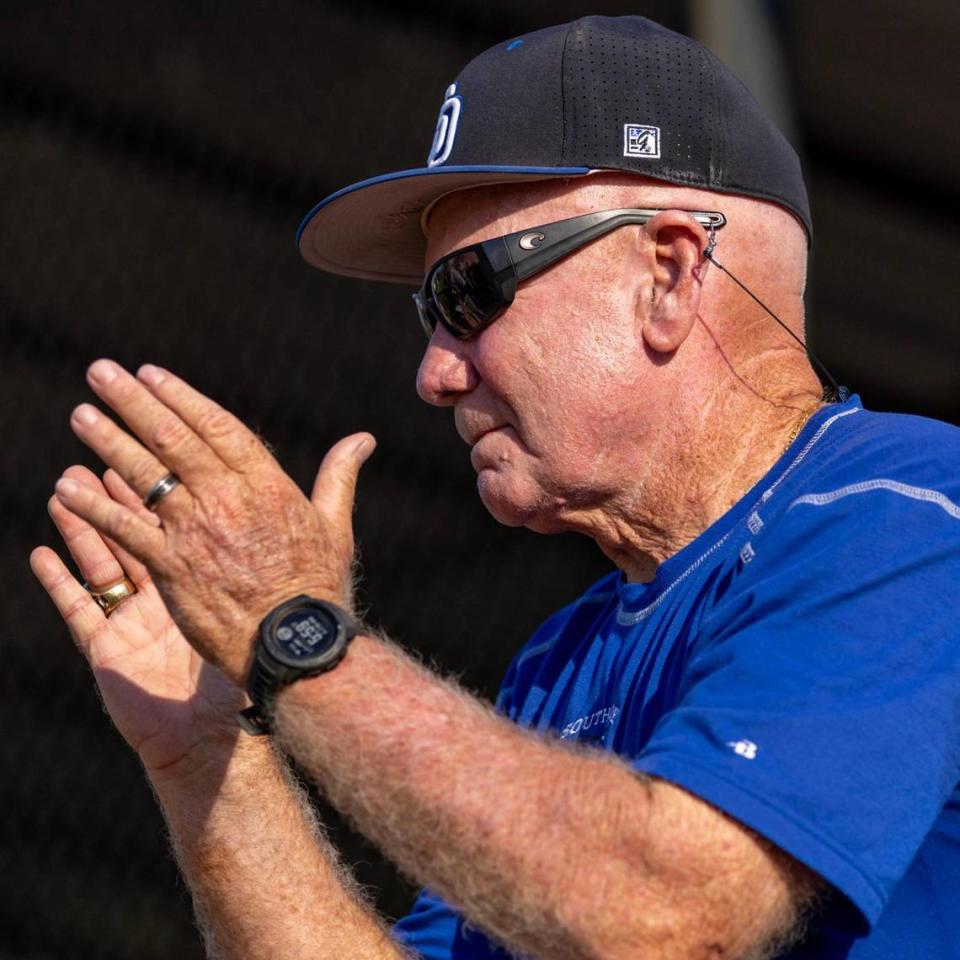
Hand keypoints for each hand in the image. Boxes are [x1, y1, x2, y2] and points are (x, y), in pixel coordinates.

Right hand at [31, 466, 244, 777]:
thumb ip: (274, 560)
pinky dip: (59, 581)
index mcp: (200, 578)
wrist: (219, 737)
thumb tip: (298, 521)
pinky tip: (41, 553)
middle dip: (121, 491)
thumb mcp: (262, 611)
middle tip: (104, 448)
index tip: (162, 443)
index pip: (182, 520)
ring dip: (83, 523)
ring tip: (65, 485)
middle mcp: (163, 593)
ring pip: (102, 560)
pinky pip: (78, 609)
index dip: (171, 485)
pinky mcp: (107, 650)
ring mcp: (132, 620)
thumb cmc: (246, 674)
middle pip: (138, 531)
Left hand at [49, 360, 374, 686]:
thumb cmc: (319, 586)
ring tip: (81, 415)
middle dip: (133, 402)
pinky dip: (94, 506)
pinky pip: (124, 528)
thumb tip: (363, 440)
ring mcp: (196, 530)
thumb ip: (339, 476)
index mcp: (266, 483)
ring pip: (144, 474)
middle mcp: (227, 498)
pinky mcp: (171, 565)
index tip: (151, 374)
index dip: (180, 397)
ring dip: (108, 440)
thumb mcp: (335, 525)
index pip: (216, 426)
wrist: (296, 643)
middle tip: (101, 373)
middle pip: (172, 439)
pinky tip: (66, 486)